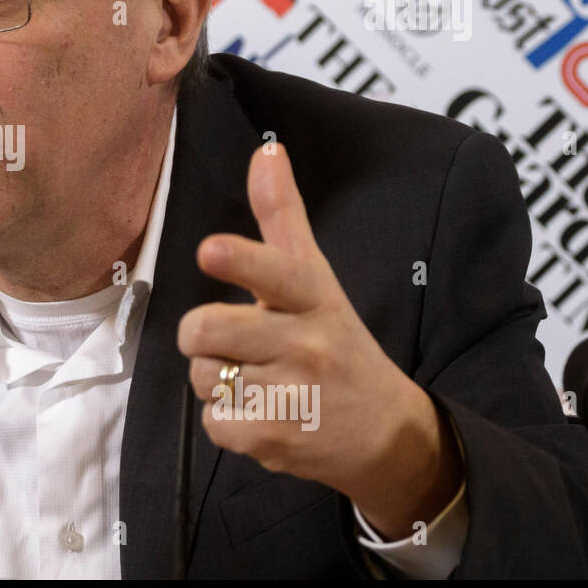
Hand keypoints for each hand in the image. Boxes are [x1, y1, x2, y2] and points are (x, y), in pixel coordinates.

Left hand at [177, 143, 461, 539]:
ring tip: (259, 381)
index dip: (239, 260)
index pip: (276, 272)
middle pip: (205, 328)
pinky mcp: (277, 437)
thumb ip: (283, 216)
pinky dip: (228, 422)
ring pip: (203, 375)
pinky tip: (263, 414)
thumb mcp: (317, 279)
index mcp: (314, 296)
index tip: (210, 249)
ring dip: (218, 380)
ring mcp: (294, 394)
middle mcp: (307, 342)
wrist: (386, 432)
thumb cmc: (337, 343)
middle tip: (231, 341)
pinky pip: (213, 421)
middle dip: (200, 335)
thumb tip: (267, 150)